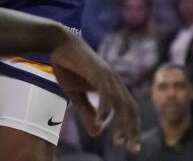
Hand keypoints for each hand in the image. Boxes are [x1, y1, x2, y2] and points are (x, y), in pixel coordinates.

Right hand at [49, 30, 139, 147]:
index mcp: (112, 86)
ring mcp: (107, 75)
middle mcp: (114, 81)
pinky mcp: (97, 72)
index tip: (131, 146)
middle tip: (132, 149)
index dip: (133, 127)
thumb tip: (97, 131)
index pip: (130, 109)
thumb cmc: (68, 67)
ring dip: (121, 123)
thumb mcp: (76, 94)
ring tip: (118, 141)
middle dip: (133, 130)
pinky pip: (105, 93)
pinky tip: (101, 121)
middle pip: (131, 108)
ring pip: (121, 103)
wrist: (58, 44)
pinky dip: (105, 108)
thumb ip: (87, 111)